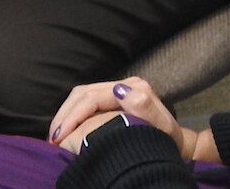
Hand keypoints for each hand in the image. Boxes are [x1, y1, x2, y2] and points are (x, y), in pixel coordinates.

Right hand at [49, 77, 194, 157]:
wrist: (177, 144)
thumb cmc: (168, 140)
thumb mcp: (160, 127)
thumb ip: (144, 107)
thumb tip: (121, 90)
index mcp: (133, 88)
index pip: (93, 96)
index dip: (73, 115)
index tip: (59, 137)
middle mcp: (124, 85)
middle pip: (83, 93)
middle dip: (65, 115)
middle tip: (52, 139)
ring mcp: (118, 91)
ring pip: (81, 96)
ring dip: (65, 115)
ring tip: (55, 137)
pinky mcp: (113, 100)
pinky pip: (86, 104)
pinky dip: (72, 116)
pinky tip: (65, 132)